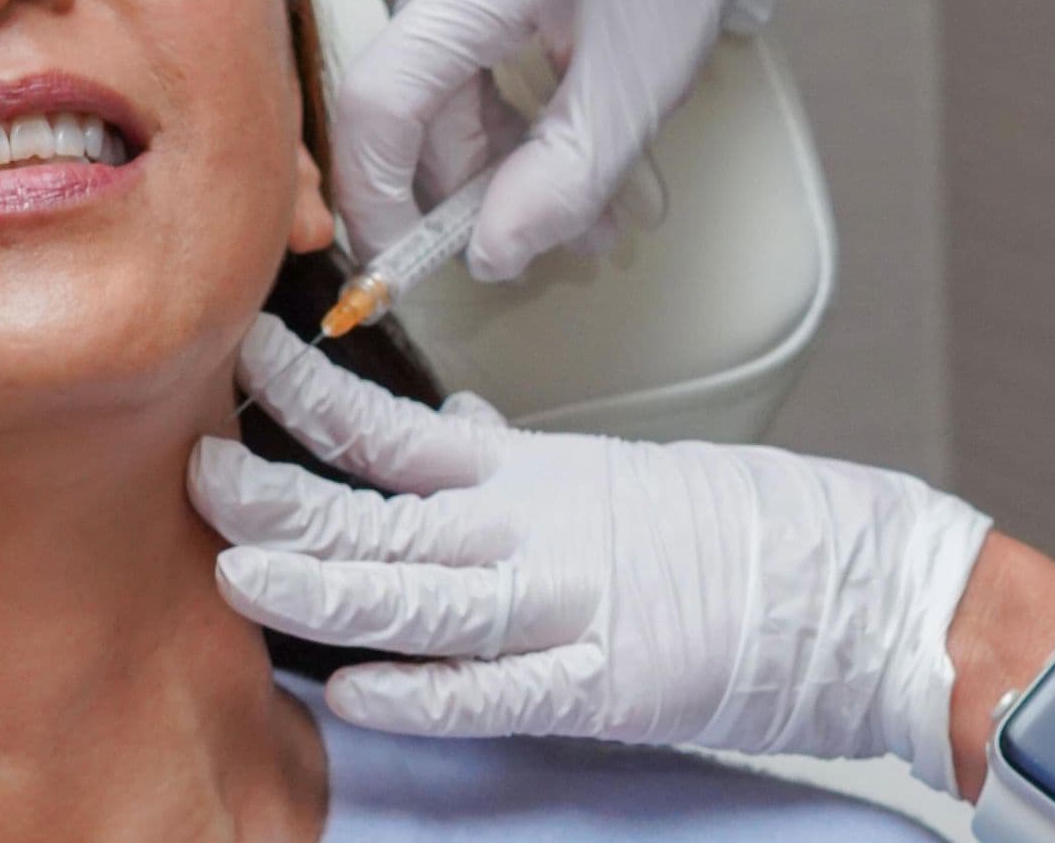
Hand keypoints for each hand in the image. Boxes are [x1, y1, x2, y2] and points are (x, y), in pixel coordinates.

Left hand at [191, 312, 991, 791]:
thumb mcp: (606, 474)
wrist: (856, 585)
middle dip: (280, 495)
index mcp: (526, 476)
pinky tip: (356, 693)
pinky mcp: (607, 685)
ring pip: (421, 595)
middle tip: (197, 470)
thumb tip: (458, 418)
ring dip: (326, 587)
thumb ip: (512, 458)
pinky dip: (427, 696)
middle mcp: (531, 531)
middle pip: (379, 509)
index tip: (239, 359)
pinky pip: (500, 690)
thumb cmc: (731, 528)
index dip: (308, 392)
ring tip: (242, 575)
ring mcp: (566, 607)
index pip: (389, 425)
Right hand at [333, 0, 857, 281]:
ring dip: (480, 136)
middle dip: (470, 181)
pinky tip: (535, 100)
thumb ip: (563, 181)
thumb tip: (489, 257)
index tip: (406, 267)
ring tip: (568, 173)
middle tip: (557, 232)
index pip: (380, 104)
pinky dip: (471, 81)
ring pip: (416, 72)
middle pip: (407, 98)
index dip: (381, 203)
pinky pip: (422, 31)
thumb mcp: (643, 76)